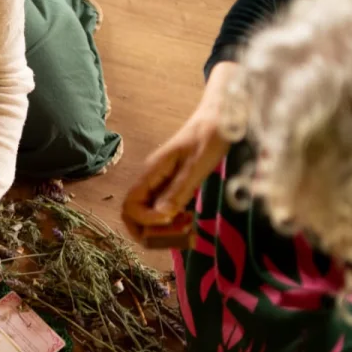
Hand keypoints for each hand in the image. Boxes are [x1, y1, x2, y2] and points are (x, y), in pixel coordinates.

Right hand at [122, 62, 237, 241]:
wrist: (221, 117)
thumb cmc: (210, 136)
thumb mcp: (197, 165)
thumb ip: (178, 191)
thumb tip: (162, 217)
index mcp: (152, 172)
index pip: (130, 206)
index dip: (146, 221)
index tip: (171, 220)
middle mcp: (151, 180)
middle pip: (134, 215)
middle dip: (151, 232)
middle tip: (178, 234)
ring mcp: (160, 184)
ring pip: (148, 216)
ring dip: (163, 230)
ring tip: (187, 230)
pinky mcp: (171, 186)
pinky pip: (163, 211)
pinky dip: (173, 222)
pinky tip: (189, 220)